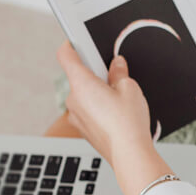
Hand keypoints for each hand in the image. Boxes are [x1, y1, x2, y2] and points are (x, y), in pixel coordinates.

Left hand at [56, 41, 172, 194]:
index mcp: (81, 84)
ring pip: (84, 95)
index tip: (77, 40)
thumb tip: (116, 65)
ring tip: (120, 98)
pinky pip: (88, 110)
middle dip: (96, 73)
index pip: (66, 55)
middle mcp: (73, 100)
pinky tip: (117, 113)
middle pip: (79, 76)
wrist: (129, 154)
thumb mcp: (129, 87)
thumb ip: (119, 72)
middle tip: (116, 74)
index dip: (71, 44)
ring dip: (98, 91)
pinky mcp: (83, 129)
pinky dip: (99, 107)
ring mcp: (76, 116)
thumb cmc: (128, 122)